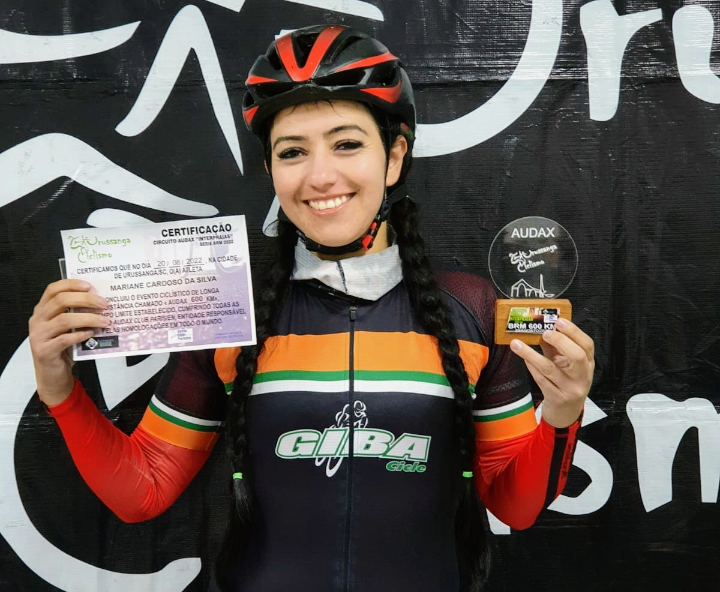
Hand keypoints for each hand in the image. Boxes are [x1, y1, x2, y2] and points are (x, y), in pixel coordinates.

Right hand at [29, 279, 109, 405]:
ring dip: (89, 319)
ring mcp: (39, 335)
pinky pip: (64, 339)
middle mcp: (38, 320)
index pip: (53, 289)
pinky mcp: (44, 351)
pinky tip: (91, 334)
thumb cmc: (62, 348)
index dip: (71, 284)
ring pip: (65, 320)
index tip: (90, 286)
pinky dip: (80, 335)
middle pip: (61, 301)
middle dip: (86, 300)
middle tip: (105, 304)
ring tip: (105, 321)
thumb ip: (76, 313)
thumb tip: (100, 301)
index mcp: (42, 310)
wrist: (52, 375)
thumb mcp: (67, 327)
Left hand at [509, 318, 594, 428]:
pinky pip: (541, 380)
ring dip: (532, 354)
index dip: (574, 331)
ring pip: (551, 369)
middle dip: (561, 341)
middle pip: (577, 357)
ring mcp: (571, 389)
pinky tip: (523, 359)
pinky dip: (531, 367)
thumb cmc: (565, 382)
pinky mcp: (557, 398)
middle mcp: (583, 376)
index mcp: (588, 364)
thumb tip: (541, 327)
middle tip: (545, 332)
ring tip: (517, 344)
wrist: (566, 413)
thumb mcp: (565, 364)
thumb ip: (556, 348)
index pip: (587, 345)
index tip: (559, 320)